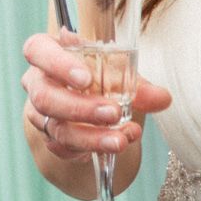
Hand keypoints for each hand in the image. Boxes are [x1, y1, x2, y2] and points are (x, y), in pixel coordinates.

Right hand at [21, 30, 171, 161]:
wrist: (92, 101)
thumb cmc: (100, 76)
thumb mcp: (119, 72)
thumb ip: (138, 84)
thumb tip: (162, 98)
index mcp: (47, 52)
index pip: (37, 51)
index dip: (57, 64)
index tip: (85, 78)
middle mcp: (38, 82)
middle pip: (45, 97)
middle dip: (80, 108)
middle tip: (113, 113)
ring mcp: (40, 112)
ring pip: (56, 128)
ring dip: (91, 136)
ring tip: (121, 139)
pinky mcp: (49, 137)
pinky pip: (64, 148)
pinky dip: (91, 149)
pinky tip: (115, 144)